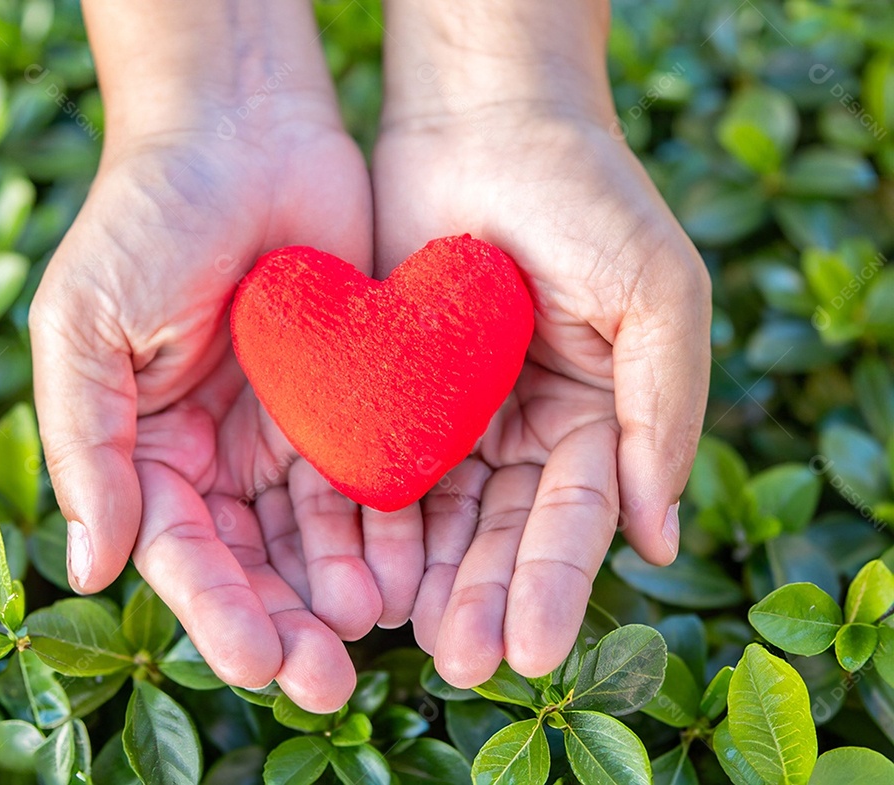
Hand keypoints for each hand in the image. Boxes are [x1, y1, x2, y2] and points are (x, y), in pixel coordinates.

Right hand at [29, 1, 383, 711]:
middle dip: (290, 624)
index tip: (259, 660)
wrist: (242, 128)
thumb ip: (89, 445)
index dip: (217, 611)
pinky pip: (376, 478)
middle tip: (330, 680)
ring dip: (349, 586)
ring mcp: (293, 431)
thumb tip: (91, 567)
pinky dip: (392, 526)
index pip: (185, 552)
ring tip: (383, 626)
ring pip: (322, 535)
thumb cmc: (146, 217)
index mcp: (152, 449)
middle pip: (258, 562)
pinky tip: (415, 564)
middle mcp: (224, 455)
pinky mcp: (357, 400)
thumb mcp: (85, 326)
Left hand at [372, 15, 710, 684]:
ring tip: (398, 635)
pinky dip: (368, 517)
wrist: (482, 115)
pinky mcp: (388, 390)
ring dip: (422, 576)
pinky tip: (353, 565)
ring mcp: (454, 414)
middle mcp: (524, 429)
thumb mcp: (656, 294)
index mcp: (596, 418)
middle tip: (457, 663)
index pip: (575, 519)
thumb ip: (662, 412)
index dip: (554, 584)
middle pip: (501, 533)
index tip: (530, 649)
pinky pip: (377, 464)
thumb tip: (661, 538)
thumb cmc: (584, 193)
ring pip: (437, 514)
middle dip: (481, 597)